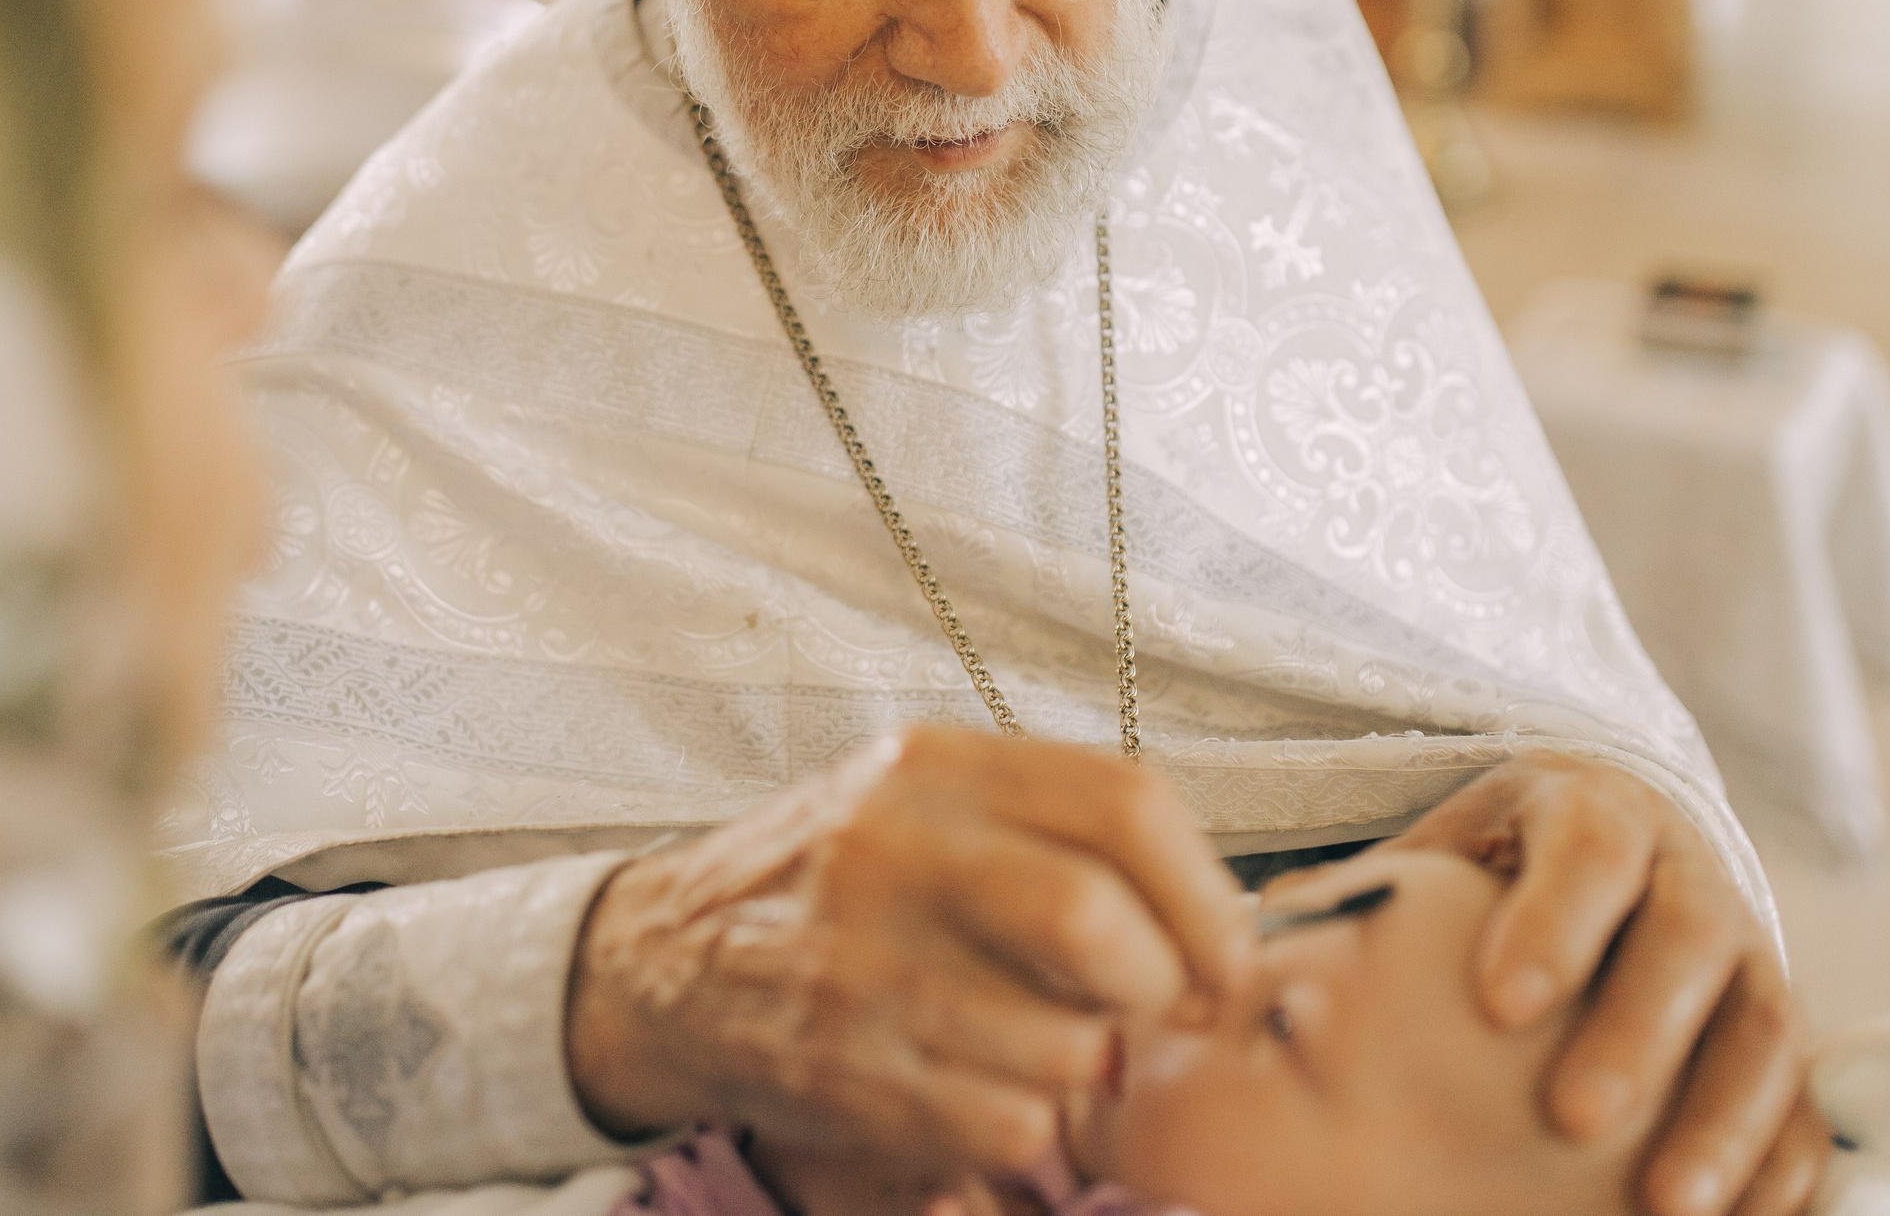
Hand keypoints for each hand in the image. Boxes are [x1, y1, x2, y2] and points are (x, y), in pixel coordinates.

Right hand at [563, 726, 1252, 1177]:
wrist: (665, 957)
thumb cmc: (834, 879)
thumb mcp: (926, 800)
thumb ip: (1050, 826)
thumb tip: (1210, 913)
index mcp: (934, 767)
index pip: (1123, 802)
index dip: (1206, 891)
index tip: (1224, 951)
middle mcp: (891, 850)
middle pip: (1092, 919)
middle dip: (1156, 984)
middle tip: (1152, 1006)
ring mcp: (860, 965)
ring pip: (1063, 1044)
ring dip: (1087, 1065)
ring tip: (1050, 1044)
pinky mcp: (843, 1069)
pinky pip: (1007, 1123)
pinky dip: (1026, 1124)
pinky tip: (986, 1086)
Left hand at [1392, 752, 1825, 1215]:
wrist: (1608, 847)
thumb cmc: (1496, 866)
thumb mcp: (1443, 850)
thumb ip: (1372, 893)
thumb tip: (1256, 936)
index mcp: (1595, 811)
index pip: (1589, 850)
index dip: (1555, 923)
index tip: (1501, 1004)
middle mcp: (1689, 873)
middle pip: (1688, 940)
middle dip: (1637, 1030)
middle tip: (1573, 1116)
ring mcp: (1751, 952)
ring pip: (1763, 1027)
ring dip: (1721, 1118)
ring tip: (1661, 1205)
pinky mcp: (1777, 1033)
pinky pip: (1806, 1102)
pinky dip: (1786, 1168)